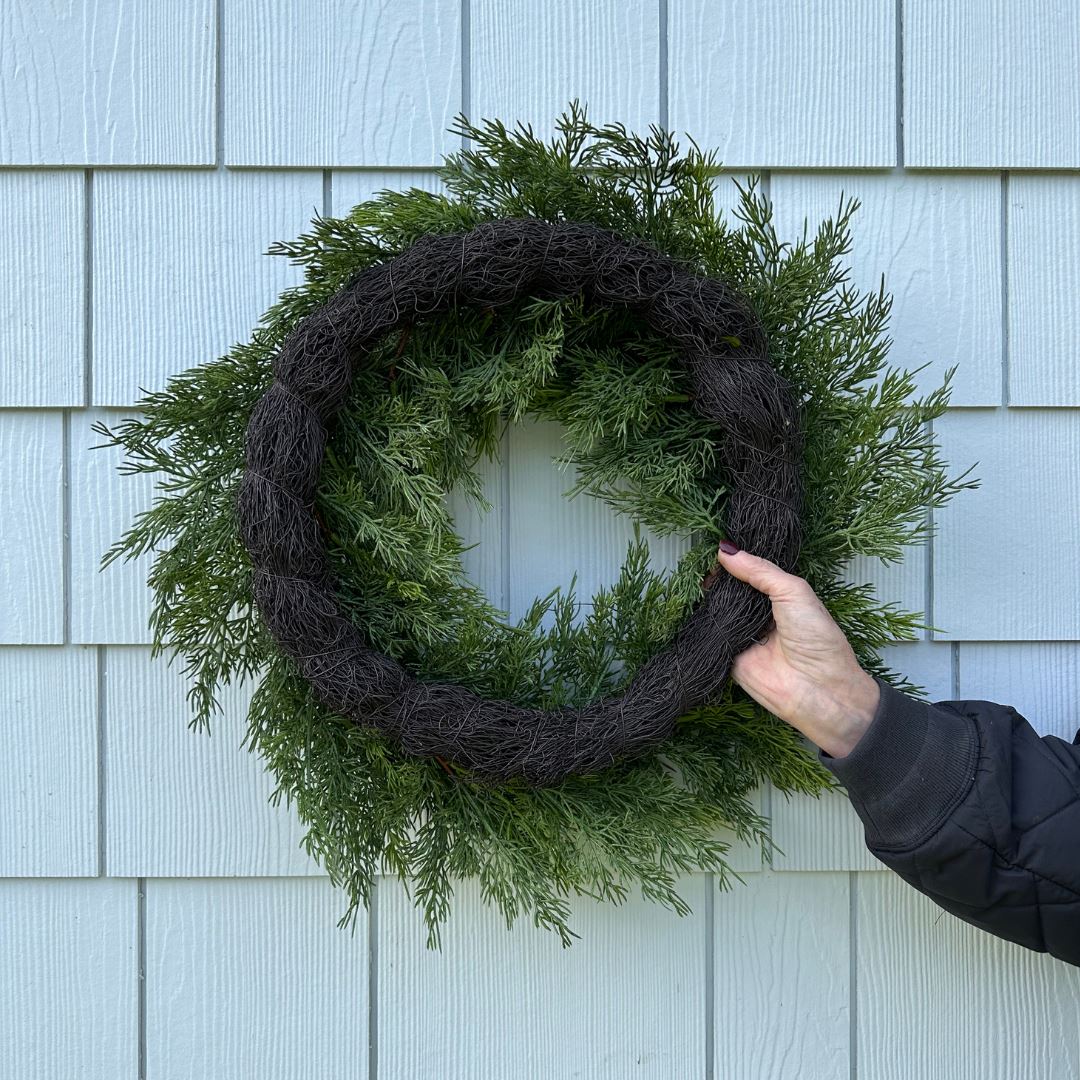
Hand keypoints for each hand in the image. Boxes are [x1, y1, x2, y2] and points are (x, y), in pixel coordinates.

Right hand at [713, 540, 880, 757]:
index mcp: (780, 596)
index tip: (717, 548)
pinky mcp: (728, 655)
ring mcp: (743, 635)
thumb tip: (725, 550)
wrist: (819, 690)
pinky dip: (702, 624)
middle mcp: (760, 614)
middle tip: (700, 565)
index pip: (751, 573)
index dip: (736, 561)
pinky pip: (710, 635)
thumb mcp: (794, 592)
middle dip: (718, 579)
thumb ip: (760, 571)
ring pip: (717, 611)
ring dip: (707, 599)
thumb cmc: (818, 639)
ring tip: (693, 582)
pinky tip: (691, 608)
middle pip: (731, 591)